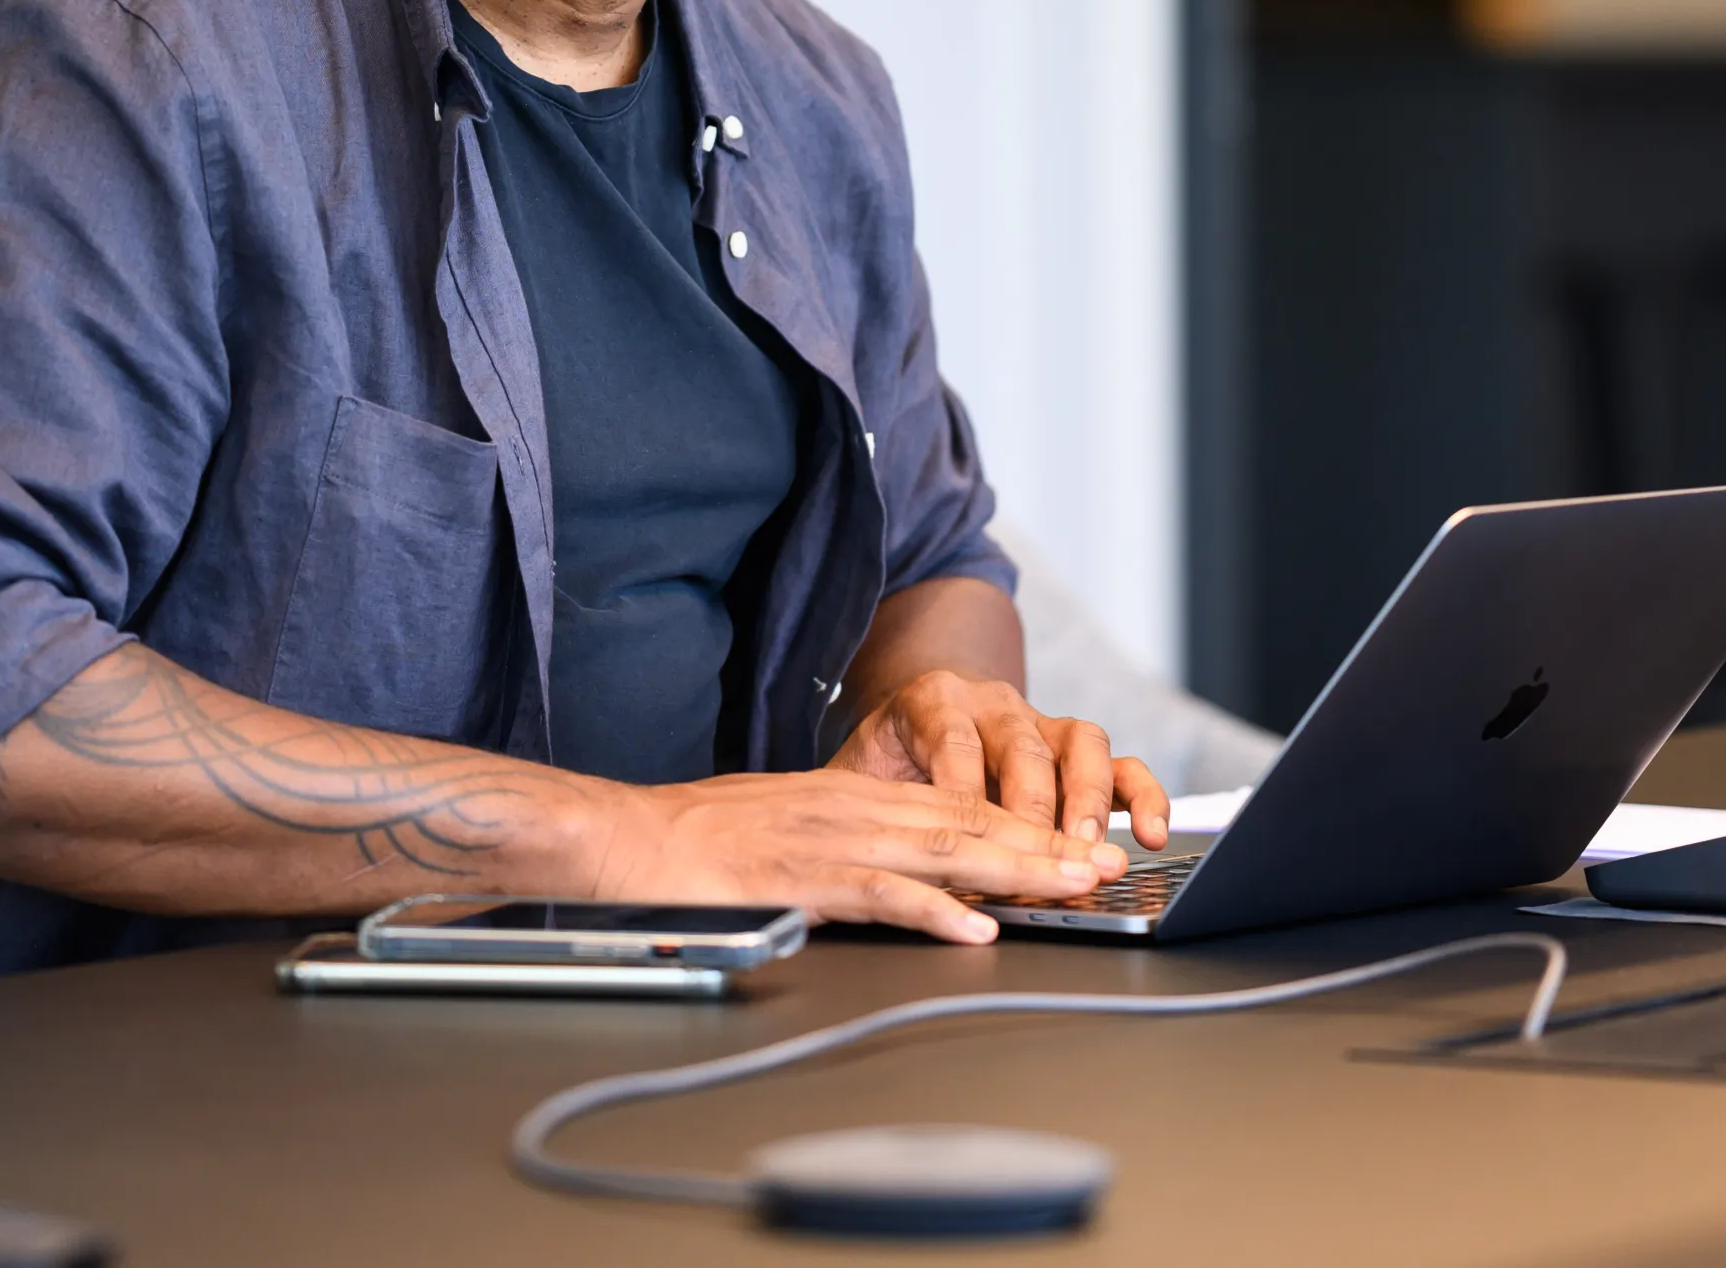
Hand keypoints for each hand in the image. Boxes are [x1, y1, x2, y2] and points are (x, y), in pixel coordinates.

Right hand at [577, 769, 1131, 943]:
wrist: (618, 837)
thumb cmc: (690, 843)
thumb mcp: (784, 831)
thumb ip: (843, 847)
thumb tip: (898, 878)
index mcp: (848, 797)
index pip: (956, 809)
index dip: (1025, 828)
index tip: (1079, 847)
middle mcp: (849, 808)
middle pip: (968, 824)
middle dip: (1045, 845)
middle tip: (1107, 864)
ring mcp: (826, 840)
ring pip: (941, 850)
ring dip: (1015, 870)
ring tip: (1073, 887)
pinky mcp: (796, 877)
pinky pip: (877, 892)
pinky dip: (933, 909)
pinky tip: (975, 927)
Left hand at [829, 670, 1173, 852]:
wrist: (915, 724)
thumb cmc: (883, 763)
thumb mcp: (857, 776)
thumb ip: (859, 805)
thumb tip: (846, 861)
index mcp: (933, 700)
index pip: (953, 743)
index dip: (965, 792)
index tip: (968, 842)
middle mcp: (994, 704)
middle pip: (1022, 747)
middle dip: (1034, 807)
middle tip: (1042, 856)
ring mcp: (1042, 723)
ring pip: (1080, 744)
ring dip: (1089, 801)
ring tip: (1091, 850)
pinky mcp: (1076, 750)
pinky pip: (1122, 764)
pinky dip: (1143, 796)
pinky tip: (1151, 834)